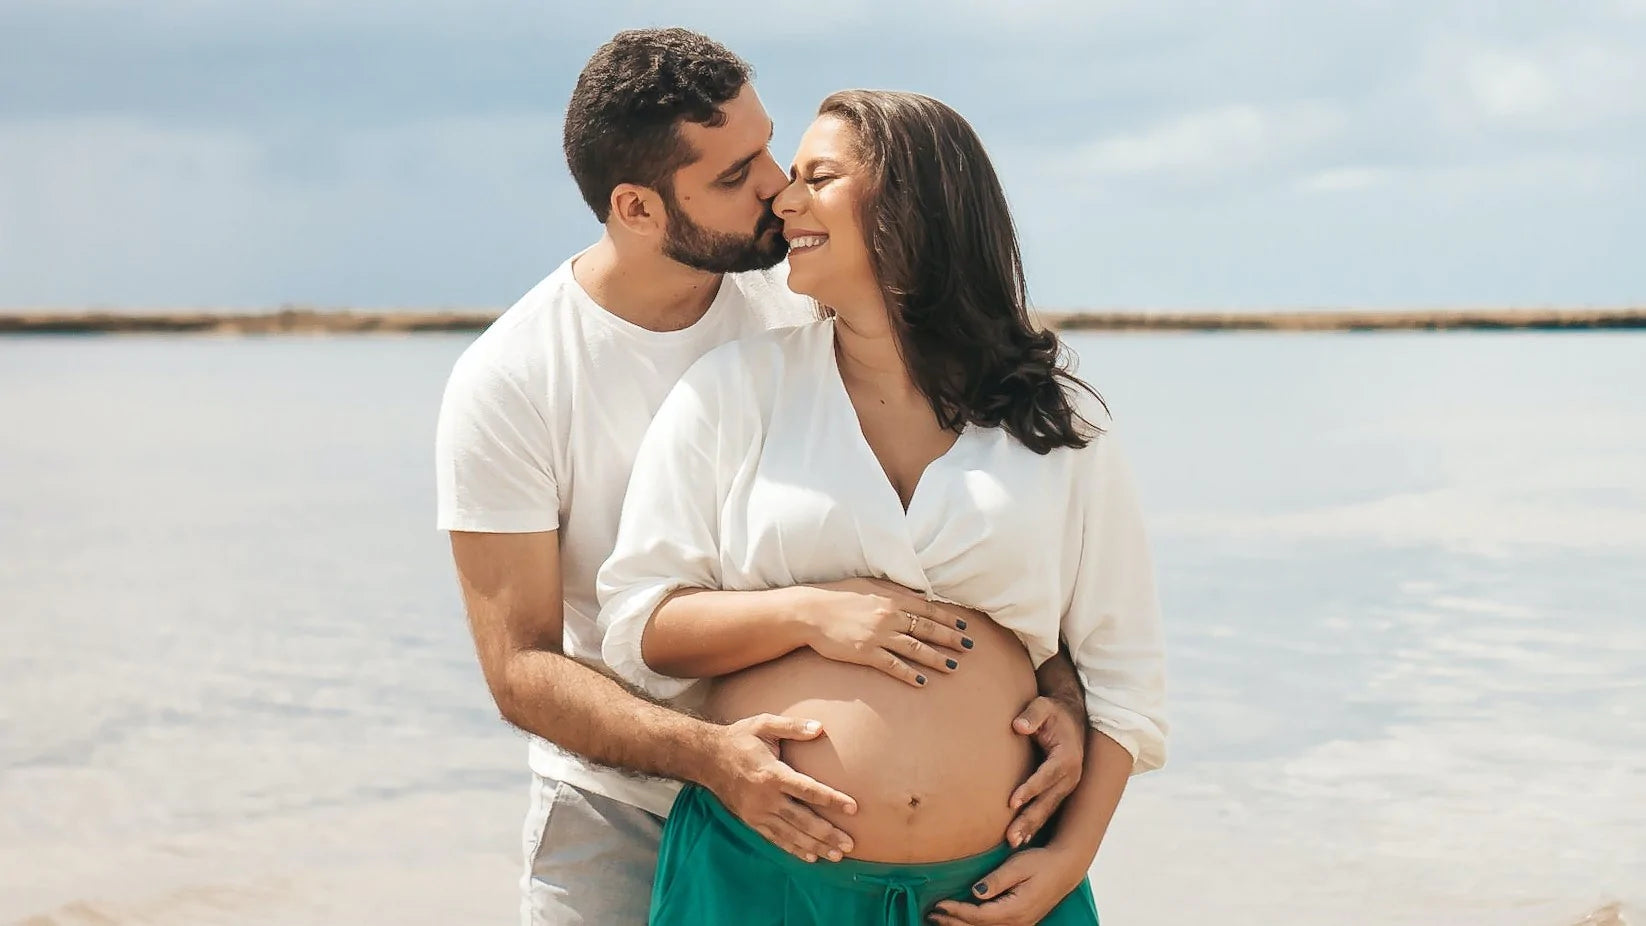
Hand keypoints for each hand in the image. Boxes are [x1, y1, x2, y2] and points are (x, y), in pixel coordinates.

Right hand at [699, 713, 858, 862]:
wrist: (707, 758)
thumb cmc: (739, 739)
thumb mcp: (763, 724)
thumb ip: (792, 726)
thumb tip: (819, 727)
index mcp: (772, 774)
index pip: (808, 790)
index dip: (831, 800)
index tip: (853, 808)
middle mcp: (766, 798)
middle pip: (802, 820)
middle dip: (827, 833)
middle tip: (850, 844)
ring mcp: (758, 813)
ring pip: (791, 834)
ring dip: (815, 846)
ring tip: (837, 855)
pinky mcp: (751, 821)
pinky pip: (775, 839)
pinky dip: (793, 849)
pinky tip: (810, 857)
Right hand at [799, 578, 976, 686]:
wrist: (810, 611)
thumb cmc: (838, 595)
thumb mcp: (869, 584)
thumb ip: (894, 590)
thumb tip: (917, 595)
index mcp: (892, 598)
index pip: (928, 609)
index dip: (948, 618)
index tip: (964, 626)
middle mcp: (889, 616)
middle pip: (928, 629)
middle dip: (951, 639)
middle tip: (969, 647)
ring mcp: (878, 635)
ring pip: (916, 648)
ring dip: (937, 659)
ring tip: (953, 667)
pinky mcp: (866, 653)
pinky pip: (893, 665)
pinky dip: (909, 673)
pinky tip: (922, 681)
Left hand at [927, 846, 1086, 925]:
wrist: (1066, 868)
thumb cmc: (1041, 863)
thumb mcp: (1018, 866)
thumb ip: (996, 880)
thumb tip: (975, 892)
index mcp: (1014, 910)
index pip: (977, 916)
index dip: (956, 911)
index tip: (939, 903)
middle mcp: (1017, 923)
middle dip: (953, 922)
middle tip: (931, 914)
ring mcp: (1021, 925)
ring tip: (941, 920)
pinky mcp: (1022, 922)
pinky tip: (964, 923)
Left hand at [1003, 695, 1086, 846]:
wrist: (1071, 719)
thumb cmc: (1052, 713)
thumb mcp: (1043, 706)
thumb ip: (1032, 714)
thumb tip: (1018, 726)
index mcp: (1068, 756)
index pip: (1048, 775)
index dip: (1031, 788)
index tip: (1012, 802)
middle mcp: (1071, 776)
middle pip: (1048, 801)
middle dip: (1029, 819)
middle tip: (1011, 836)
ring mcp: (1067, 786)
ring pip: (1048, 810)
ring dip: (1031, 827)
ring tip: (1013, 842)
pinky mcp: (1060, 791)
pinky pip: (1048, 810)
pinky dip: (1036, 824)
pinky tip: (1023, 838)